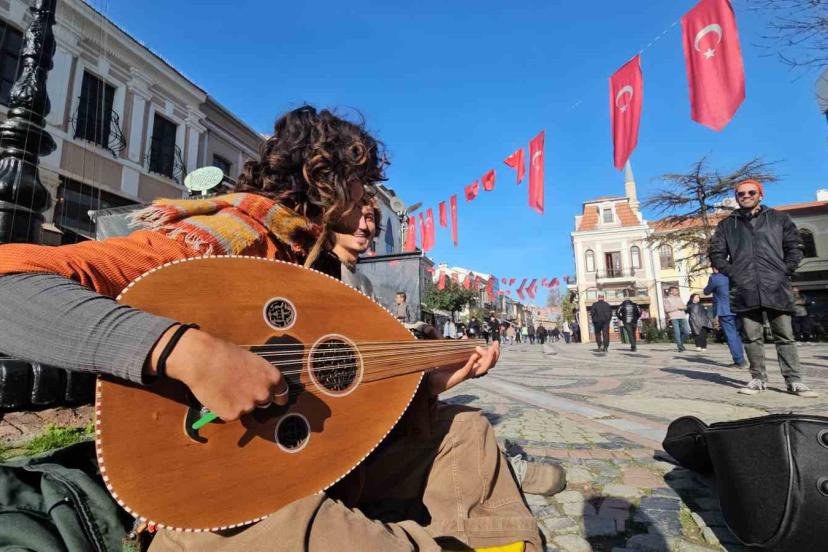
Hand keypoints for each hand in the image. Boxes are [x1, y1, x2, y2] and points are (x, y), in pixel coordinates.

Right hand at [149, 327, 286, 420]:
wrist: (202, 359)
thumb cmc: (224, 354)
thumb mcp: (251, 360)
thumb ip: (259, 375)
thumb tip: (258, 383)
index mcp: (272, 377)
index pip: (282, 395)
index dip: (276, 397)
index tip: (272, 399)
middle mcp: (264, 393)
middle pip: (263, 402)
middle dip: (253, 398)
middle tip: (238, 388)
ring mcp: (249, 406)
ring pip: (245, 409)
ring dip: (237, 402)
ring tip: (224, 387)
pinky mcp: (232, 415)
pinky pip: (231, 415)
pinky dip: (224, 408)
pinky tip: (217, 395)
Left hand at [427, 341, 499, 396]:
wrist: (433, 381)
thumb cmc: (444, 369)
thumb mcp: (454, 355)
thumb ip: (461, 346)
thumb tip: (466, 336)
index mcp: (472, 366)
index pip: (488, 360)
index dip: (491, 351)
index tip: (486, 343)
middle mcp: (472, 371)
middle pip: (489, 365)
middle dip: (495, 354)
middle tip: (496, 343)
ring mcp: (466, 374)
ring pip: (482, 369)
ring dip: (488, 359)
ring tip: (491, 350)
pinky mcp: (458, 377)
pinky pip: (467, 370)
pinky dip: (471, 362)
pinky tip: (474, 355)